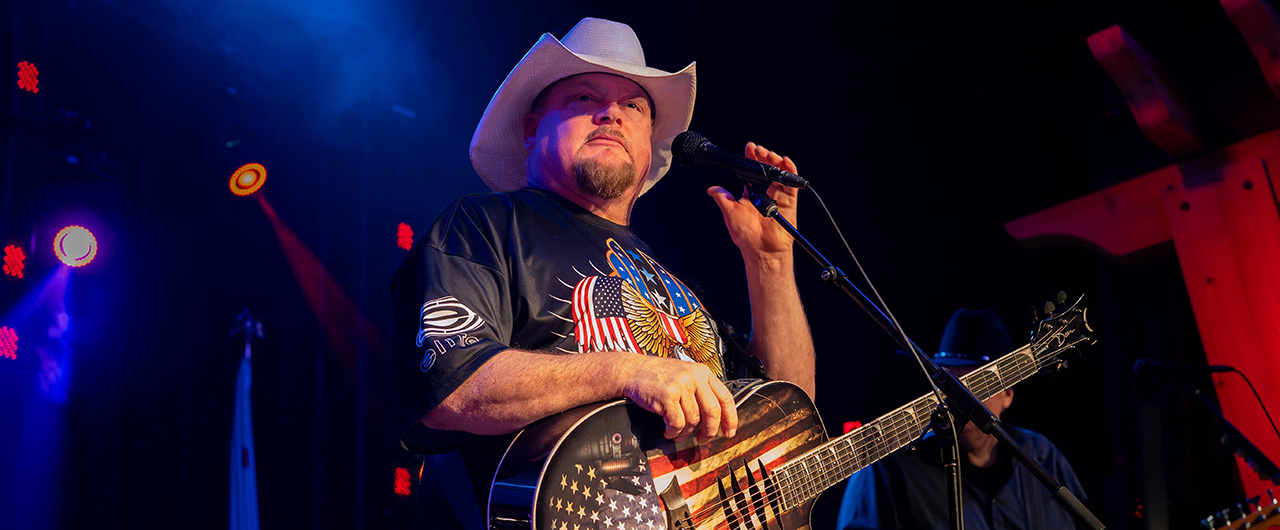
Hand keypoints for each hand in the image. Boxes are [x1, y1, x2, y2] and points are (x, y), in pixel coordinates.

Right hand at [622, 355, 737, 442]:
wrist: (633, 370)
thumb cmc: (658, 376)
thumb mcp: (685, 376)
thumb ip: (701, 391)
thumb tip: (715, 419)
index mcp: (703, 372)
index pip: (725, 397)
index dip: (730, 418)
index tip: (729, 432)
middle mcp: (694, 377)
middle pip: (712, 412)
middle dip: (709, 431)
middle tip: (703, 439)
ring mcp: (681, 385)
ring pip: (693, 420)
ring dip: (685, 433)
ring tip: (677, 433)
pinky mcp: (667, 396)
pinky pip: (677, 423)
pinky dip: (673, 432)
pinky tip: (668, 430)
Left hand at [706, 142, 799, 258]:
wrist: (760, 250)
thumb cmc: (746, 236)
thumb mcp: (730, 213)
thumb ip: (723, 198)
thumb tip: (711, 189)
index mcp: (750, 193)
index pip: (751, 171)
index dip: (751, 158)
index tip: (749, 148)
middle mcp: (765, 192)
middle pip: (766, 168)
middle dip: (764, 156)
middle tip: (759, 150)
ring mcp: (777, 195)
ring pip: (779, 173)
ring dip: (775, 161)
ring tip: (769, 155)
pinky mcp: (789, 201)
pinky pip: (791, 184)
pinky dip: (790, 171)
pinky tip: (785, 162)